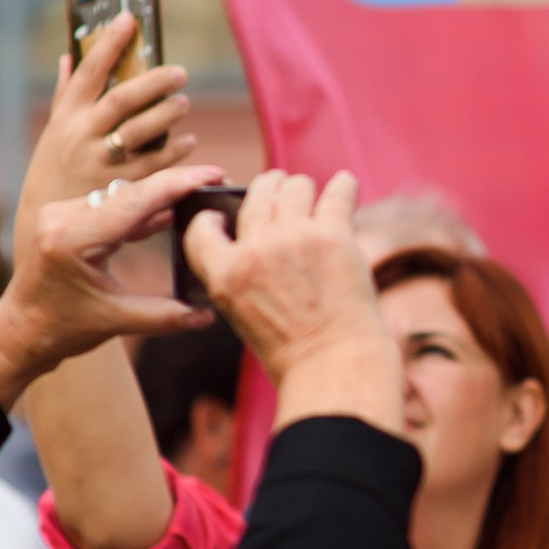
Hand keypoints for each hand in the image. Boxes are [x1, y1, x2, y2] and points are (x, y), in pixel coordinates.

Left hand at [0, 168, 215, 407]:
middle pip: (130, 192)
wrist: (19, 332)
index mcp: (72, 238)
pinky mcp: (64, 217)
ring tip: (197, 195)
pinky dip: (139, 210)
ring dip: (158, 197)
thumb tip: (209, 315)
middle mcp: (62, 217)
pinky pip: (109, 205)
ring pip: (121, 196)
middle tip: (215, 178)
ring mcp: (60, 213)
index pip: (135, 201)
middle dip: (174, 185)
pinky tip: (168, 212)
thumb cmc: (60, 329)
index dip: (178, 185)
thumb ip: (165, 317)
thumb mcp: (116, 322)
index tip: (213, 172)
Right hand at [14, 17, 198, 257]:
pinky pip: (155, 167)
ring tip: (182, 102)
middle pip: (123, 99)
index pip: (88, 71)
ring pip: (141, 132)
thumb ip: (67, 94)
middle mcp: (82, 137)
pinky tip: (189, 142)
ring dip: (167, 115)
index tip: (130, 19)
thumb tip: (70, 56)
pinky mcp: (120, 189)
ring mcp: (102, 163)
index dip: (109, 43)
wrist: (44, 229)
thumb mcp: (54, 131)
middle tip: (179, 71)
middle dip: (153, 81)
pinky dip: (175, 152)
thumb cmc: (53, 172)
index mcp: (67, 117)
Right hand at [186, 170, 401, 435]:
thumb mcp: (242, 314)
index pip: (202, 227)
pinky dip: (343, 185)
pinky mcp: (333, 235)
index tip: (221, 214)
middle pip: (255, 195)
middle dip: (266, 187)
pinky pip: (338, 193)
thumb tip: (258, 236)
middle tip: (278, 186)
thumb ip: (241, 275)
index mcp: (224, 275)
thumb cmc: (291, 351)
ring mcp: (294, 238)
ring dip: (301, 187)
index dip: (211, 216)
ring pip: (294, 187)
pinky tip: (346, 183)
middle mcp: (255, 249)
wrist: (333, 365)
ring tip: (311, 193)